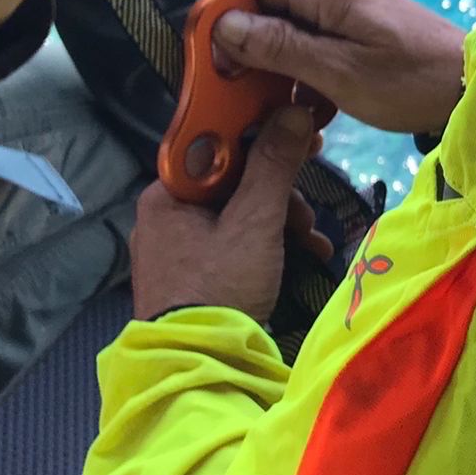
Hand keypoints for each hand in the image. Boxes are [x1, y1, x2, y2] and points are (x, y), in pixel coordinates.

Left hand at [131, 106, 329, 321]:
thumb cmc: (221, 286)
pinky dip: (266, 244)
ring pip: (237, 212)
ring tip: (311, 242)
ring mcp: (175, 248)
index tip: (306, 139)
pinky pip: (232, 241)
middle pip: (233, 180)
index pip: (218, 145)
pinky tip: (301, 256)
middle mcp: (164, 215)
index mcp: (166, 194)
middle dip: (279, 193)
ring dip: (281, 221)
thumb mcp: (255, 223)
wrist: (198, 364)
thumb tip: (295, 109)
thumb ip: (275, 165)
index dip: (264, 137)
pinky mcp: (190, 274)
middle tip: (310, 208)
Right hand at [215, 0, 466, 135]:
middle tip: (244, 92)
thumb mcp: (337, 72)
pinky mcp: (365, 27)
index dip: (221, 13)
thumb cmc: (409, 83)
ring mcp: (351, 5)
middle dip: (247, 45)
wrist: (475, 86)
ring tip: (280, 104)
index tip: (213, 58)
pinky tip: (315, 105)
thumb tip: (223, 23)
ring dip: (278, 64)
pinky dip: (308, 68)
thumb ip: (279, 46)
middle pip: (266, 2)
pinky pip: (319, 40)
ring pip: (290, 26)